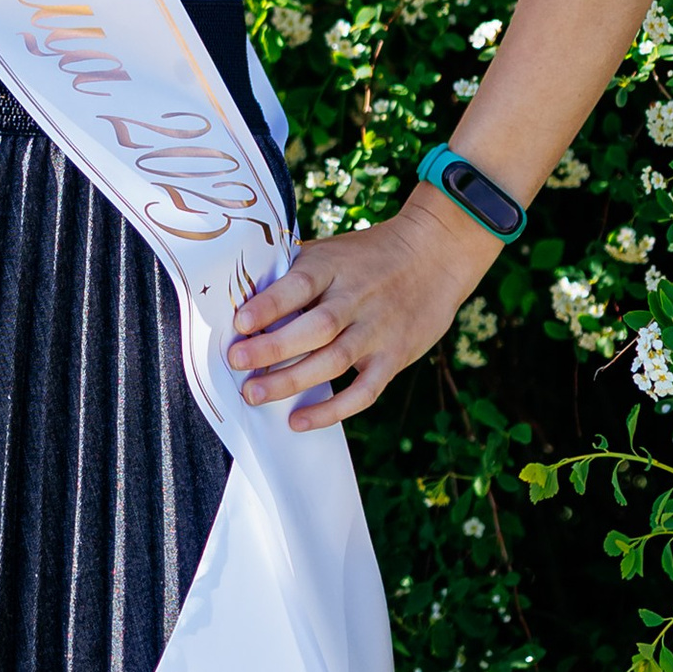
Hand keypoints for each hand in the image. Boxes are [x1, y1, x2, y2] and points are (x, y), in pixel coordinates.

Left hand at [228, 193, 504, 429]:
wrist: (436, 255)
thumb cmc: (369, 256)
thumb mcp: (332, 251)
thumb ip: (295, 271)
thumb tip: (240, 296)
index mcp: (334, 266)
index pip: (300, 285)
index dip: (271, 304)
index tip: (240, 323)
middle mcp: (356, 298)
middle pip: (315, 328)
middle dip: (273, 348)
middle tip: (237, 363)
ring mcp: (377, 330)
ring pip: (333, 361)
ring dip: (291, 381)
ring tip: (254, 395)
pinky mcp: (394, 357)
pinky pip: (363, 391)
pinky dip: (332, 410)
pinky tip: (299, 421)